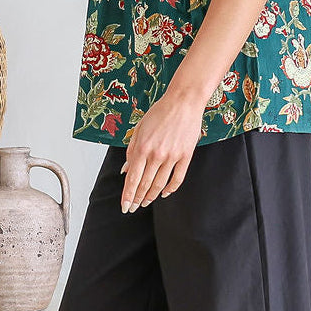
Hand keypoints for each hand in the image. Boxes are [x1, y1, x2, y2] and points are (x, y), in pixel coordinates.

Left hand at [119, 89, 204, 211]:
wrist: (183, 102)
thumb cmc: (159, 113)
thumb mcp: (139, 129)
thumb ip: (131, 151)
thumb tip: (126, 170)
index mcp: (142, 147)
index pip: (132, 178)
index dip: (128, 195)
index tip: (124, 206)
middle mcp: (156, 154)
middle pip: (145, 184)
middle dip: (137, 199)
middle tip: (132, 208)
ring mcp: (172, 156)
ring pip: (160, 184)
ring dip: (151, 196)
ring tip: (145, 203)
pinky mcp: (186, 156)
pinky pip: (177, 178)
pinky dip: (170, 189)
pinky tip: (165, 194)